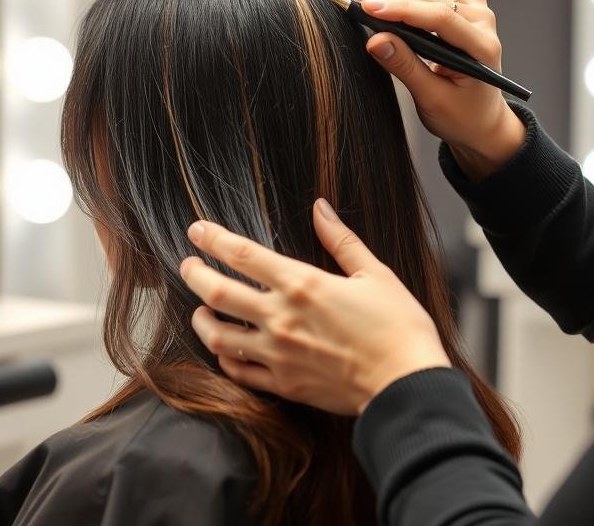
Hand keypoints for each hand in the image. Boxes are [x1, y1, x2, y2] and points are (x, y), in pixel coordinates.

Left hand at [179, 199, 451, 414]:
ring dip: (202, 319)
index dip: (213, 238)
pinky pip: (239, 371)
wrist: (406, 385)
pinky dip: (225, 357)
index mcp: (302, 284)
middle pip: (217, 292)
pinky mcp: (283, 385)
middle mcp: (281, 317)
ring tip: (200, 309)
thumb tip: (320, 208)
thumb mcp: (375, 274)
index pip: (242, 254)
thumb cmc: (398, 327)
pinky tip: (225, 348)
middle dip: (194, 275)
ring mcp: (278, 354)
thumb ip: (341, 240)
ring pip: (218, 336)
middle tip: (187, 265)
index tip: (197, 229)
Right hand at [356, 0, 524, 179]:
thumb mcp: (431, 99)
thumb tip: (374, 41)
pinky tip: (383, 4)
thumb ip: (404, 67)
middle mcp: (483, 19)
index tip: (366, 8)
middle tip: (354, 5)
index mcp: (482, 46)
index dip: (400, 9)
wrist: (481, 119)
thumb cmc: (461, 116)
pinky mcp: (464, 4)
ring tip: (363, 3)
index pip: (440, 16)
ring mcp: (475, 8)